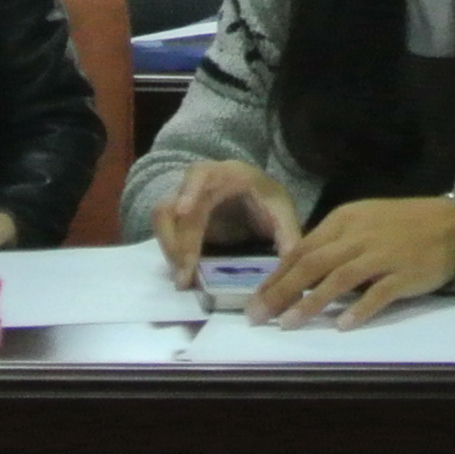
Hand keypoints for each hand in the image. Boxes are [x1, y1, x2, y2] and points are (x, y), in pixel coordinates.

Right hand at [150, 158, 303, 287]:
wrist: (251, 195)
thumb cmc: (265, 198)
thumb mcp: (281, 211)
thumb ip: (288, 235)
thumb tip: (292, 265)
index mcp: (227, 174)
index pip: (201, 174)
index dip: (190, 190)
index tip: (183, 210)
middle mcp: (197, 183)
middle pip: (173, 206)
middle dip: (179, 241)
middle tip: (186, 273)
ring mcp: (182, 199)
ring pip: (162, 220)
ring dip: (170, 249)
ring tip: (184, 279)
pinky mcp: (176, 218)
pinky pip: (164, 232)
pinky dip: (171, 253)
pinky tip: (184, 274)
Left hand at [250, 195, 454, 327]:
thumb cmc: (406, 224)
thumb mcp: (364, 221)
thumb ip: (334, 242)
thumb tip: (299, 269)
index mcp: (345, 219)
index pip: (301, 249)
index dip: (275, 276)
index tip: (256, 299)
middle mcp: (359, 235)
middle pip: (311, 264)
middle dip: (280, 292)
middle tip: (258, 316)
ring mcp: (383, 255)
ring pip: (338, 280)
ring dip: (310, 303)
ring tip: (288, 323)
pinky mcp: (405, 275)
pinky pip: (377, 294)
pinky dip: (358, 310)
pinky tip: (342, 326)